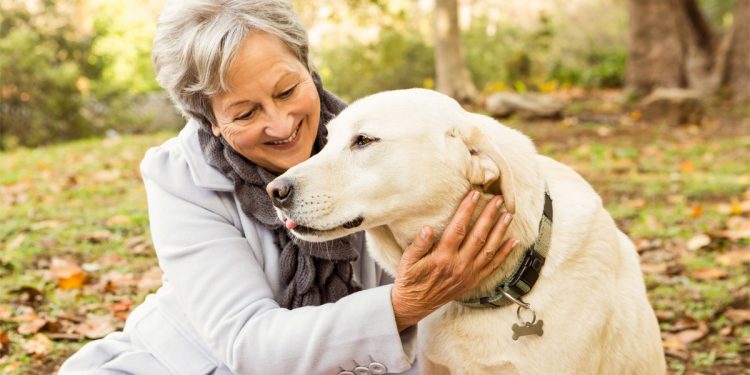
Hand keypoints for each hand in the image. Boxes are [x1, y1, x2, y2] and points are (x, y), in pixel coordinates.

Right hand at [391, 190, 516, 330]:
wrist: (414, 305)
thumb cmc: (409, 280)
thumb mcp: (407, 261)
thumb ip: (418, 244)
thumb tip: (428, 228)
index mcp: (442, 258)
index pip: (458, 229)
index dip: (467, 210)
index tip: (475, 195)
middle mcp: (459, 265)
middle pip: (478, 236)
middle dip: (489, 216)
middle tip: (498, 199)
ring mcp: (469, 274)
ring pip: (489, 249)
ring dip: (500, 231)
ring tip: (508, 215)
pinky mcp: (473, 281)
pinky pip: (492, 266)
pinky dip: (504, 253)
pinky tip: (513, 241)